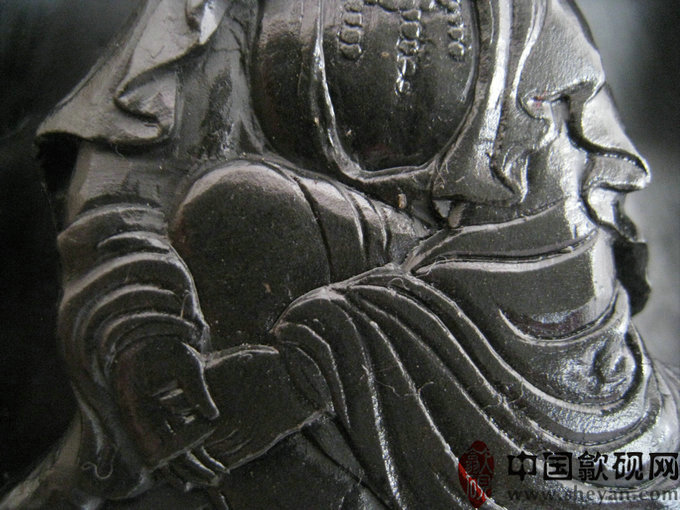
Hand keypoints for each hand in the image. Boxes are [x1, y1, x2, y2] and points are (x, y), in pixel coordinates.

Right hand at [113, 337, 224, 488]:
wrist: (148, 341)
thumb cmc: (167, 347)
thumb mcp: (185, 361)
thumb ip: (197, 387)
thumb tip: (213, 416)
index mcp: (146, 408)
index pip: (165, 443)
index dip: (187, 458)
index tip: (207, 467)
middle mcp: (145, 420)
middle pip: (169, 456)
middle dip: (193, 469)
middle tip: (218, 478)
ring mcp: (151, 422)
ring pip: (171, 453)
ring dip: (192, 467)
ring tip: (216, 477)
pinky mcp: (160, 419)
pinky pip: (173, 443)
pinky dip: (188, 454)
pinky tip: (204, 465)